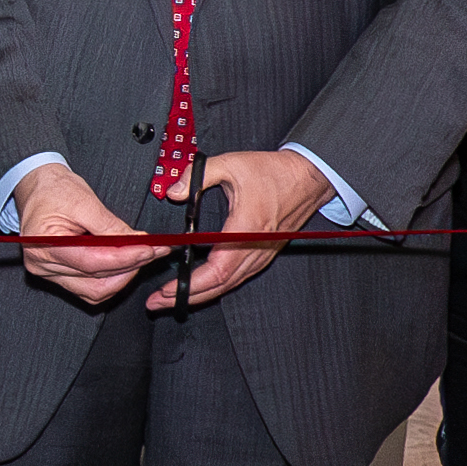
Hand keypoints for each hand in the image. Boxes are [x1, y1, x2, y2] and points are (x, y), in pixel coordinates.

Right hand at [8, 157, 155, 306]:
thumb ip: (110, 226)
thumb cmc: (53, 189)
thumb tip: (136, 242)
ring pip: (94, 291)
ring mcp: (50, 272)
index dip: (124, 259)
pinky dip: (110, 278)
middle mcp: (43, 265)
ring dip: (121, 276)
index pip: (91, 262)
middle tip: (152, 252)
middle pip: (95, 282)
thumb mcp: (83, 200)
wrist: (38, 187)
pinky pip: (89, 287)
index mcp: (44, 244)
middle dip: (128, 268)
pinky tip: (123, 263)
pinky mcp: (59, 274)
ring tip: (139, 256)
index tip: (148, 250)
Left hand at [165, 147, 328, 310]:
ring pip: (230, 284)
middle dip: (187, 297)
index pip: (217, 270)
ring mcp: (262, 254)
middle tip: (158, 302)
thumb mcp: (230, 163)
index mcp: (246, 229)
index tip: (167, 290)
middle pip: (220, 285)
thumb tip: (174, 191)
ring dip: (201, 295)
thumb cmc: (274, 172)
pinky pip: (239, 277)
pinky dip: (218, 286)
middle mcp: (256, 247)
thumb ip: (197, 175)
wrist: (307, 177)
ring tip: (173, 299)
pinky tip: (201, 288)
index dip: (190, 284)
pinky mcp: (264, 254)